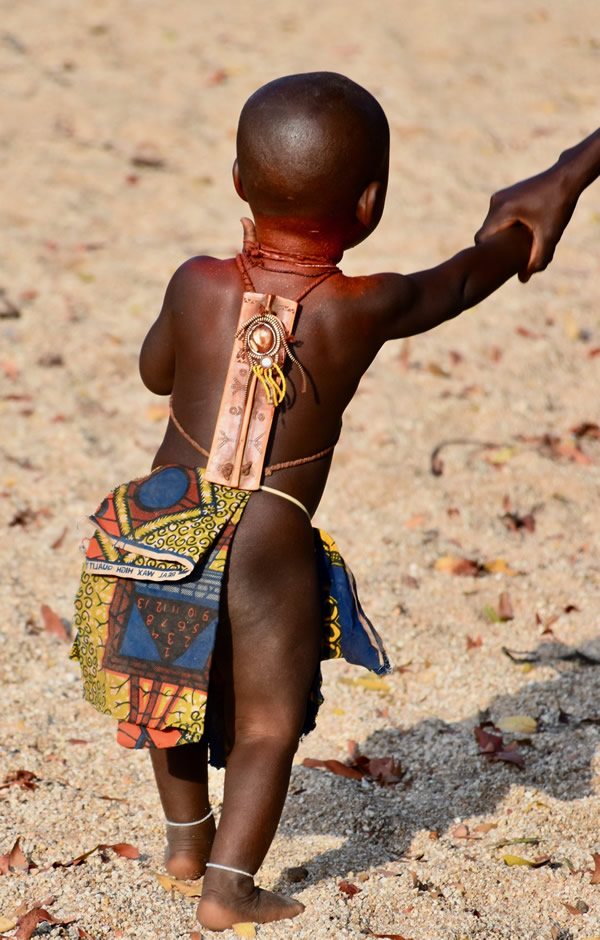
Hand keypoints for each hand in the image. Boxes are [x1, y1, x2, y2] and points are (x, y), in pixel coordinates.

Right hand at [475, 167, 576, 282]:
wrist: (568, 176)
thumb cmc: (558, 205)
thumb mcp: (549, 235)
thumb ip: (537, 260)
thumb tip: (523, 280)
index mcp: (502, 210)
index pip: (481, 240)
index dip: (489, 254)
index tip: (501, 262)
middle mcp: (496, 201)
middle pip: (487, 233)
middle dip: (498, 246)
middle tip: (513, 256)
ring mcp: (500, 196)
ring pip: (494, 225)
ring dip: (504, 236)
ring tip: (521, 243)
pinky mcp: (507, 194)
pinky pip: (500, 216)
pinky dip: (509, 226)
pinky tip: (524, 231)